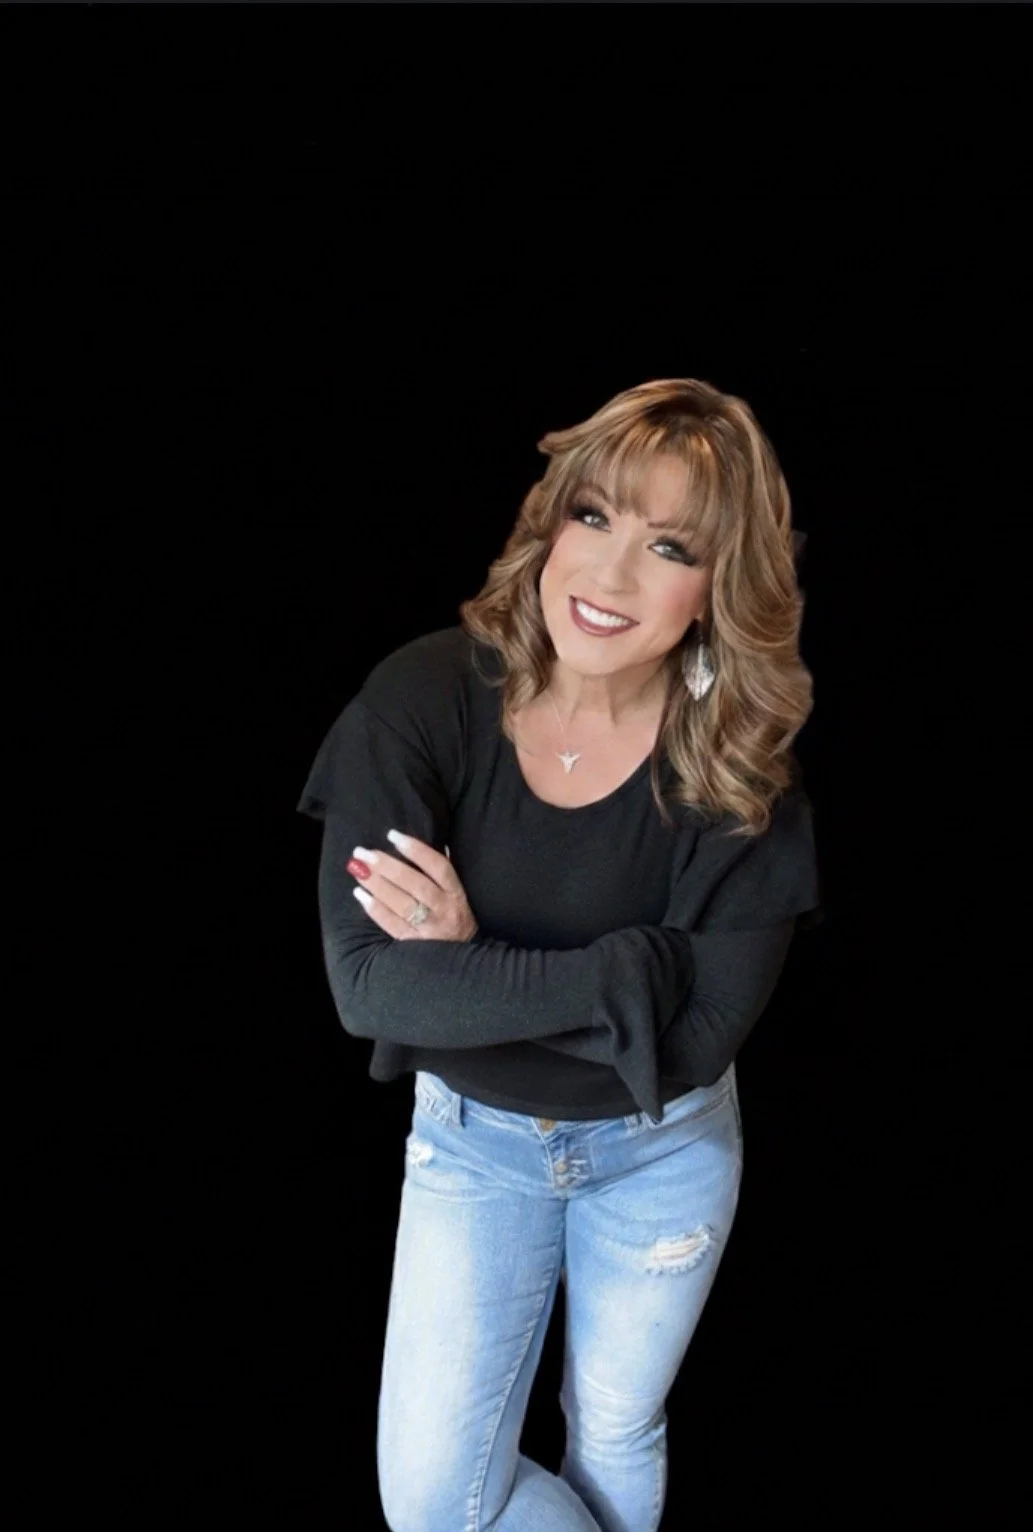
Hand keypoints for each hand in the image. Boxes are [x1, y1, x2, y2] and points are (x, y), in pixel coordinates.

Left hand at [346, 831, 478, 942]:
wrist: (461, 961)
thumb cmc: (454, 918)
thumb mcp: (455, 894)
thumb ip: (442, 870)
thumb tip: (428, 842)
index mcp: (456, 893)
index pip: (439, 866)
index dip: (416, 849)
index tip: (392, 835)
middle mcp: (445, 909)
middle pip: (415, 884)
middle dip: (387, 866)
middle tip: (363, 853)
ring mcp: (430, 928)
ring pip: (402, 904)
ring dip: (377, 885)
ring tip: (358, 870)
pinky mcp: (413, 944)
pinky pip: (393, 924)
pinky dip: (375, 909)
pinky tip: (360, 895)